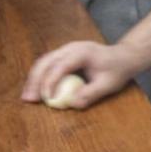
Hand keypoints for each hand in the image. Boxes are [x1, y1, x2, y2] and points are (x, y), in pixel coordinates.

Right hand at [21, 41, 136, 105]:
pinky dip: (39, 77)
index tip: (46, 98)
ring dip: (33, 79)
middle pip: (46, 62)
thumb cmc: (117, 70)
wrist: (122, 57)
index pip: (60, 66)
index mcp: (82, 52)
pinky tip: (35, 89)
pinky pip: (47, 64)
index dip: (50, 81)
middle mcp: (70, 48)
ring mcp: (65, 50)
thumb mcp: (108, 84)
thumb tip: (73, 103)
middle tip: (28, 99)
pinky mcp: (63, 55)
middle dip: (35, 81)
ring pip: (43, 62)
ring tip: (27, 96)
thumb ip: (91, 93)